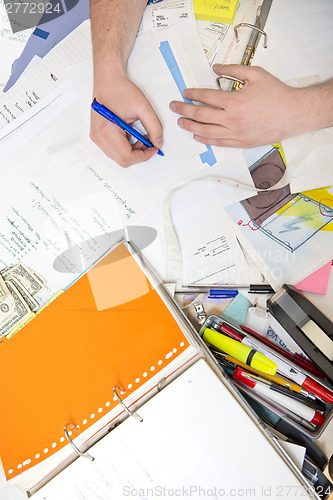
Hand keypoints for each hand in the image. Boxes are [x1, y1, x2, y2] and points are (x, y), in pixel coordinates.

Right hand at [90, 75, 162, 166]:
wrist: (108, 79)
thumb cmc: (120, 89)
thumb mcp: (143, 107)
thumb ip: (154, 127)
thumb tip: (158, 143)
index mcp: (106, 131)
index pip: (127, 157)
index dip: (144, 156)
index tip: (154, 148)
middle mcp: (98, 137)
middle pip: (122, 160)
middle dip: (139, 154)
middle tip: (149, 143)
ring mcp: (96, 137)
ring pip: (119, 157)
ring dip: (133, 151)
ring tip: (141, 136)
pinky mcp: (98, 136)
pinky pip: (114, 150)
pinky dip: (126, 147)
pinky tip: (132, 134)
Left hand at [169, 64, 307, 147]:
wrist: (292, 114)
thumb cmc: (276, 95)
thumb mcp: (256, 74)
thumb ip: (233, 69)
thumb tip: (216, 67)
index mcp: (233, 101)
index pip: (206, 97)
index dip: (193, 94)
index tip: (185, 93)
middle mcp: (231, 119)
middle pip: (200, 115)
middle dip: (184, 110)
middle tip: (174, 107)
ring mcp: (235, 133)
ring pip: (206, 131)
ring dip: (190, 126)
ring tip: (181, 122)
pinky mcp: (240, 143)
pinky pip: (218, 143)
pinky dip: (205, 139)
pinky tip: (197, 135)